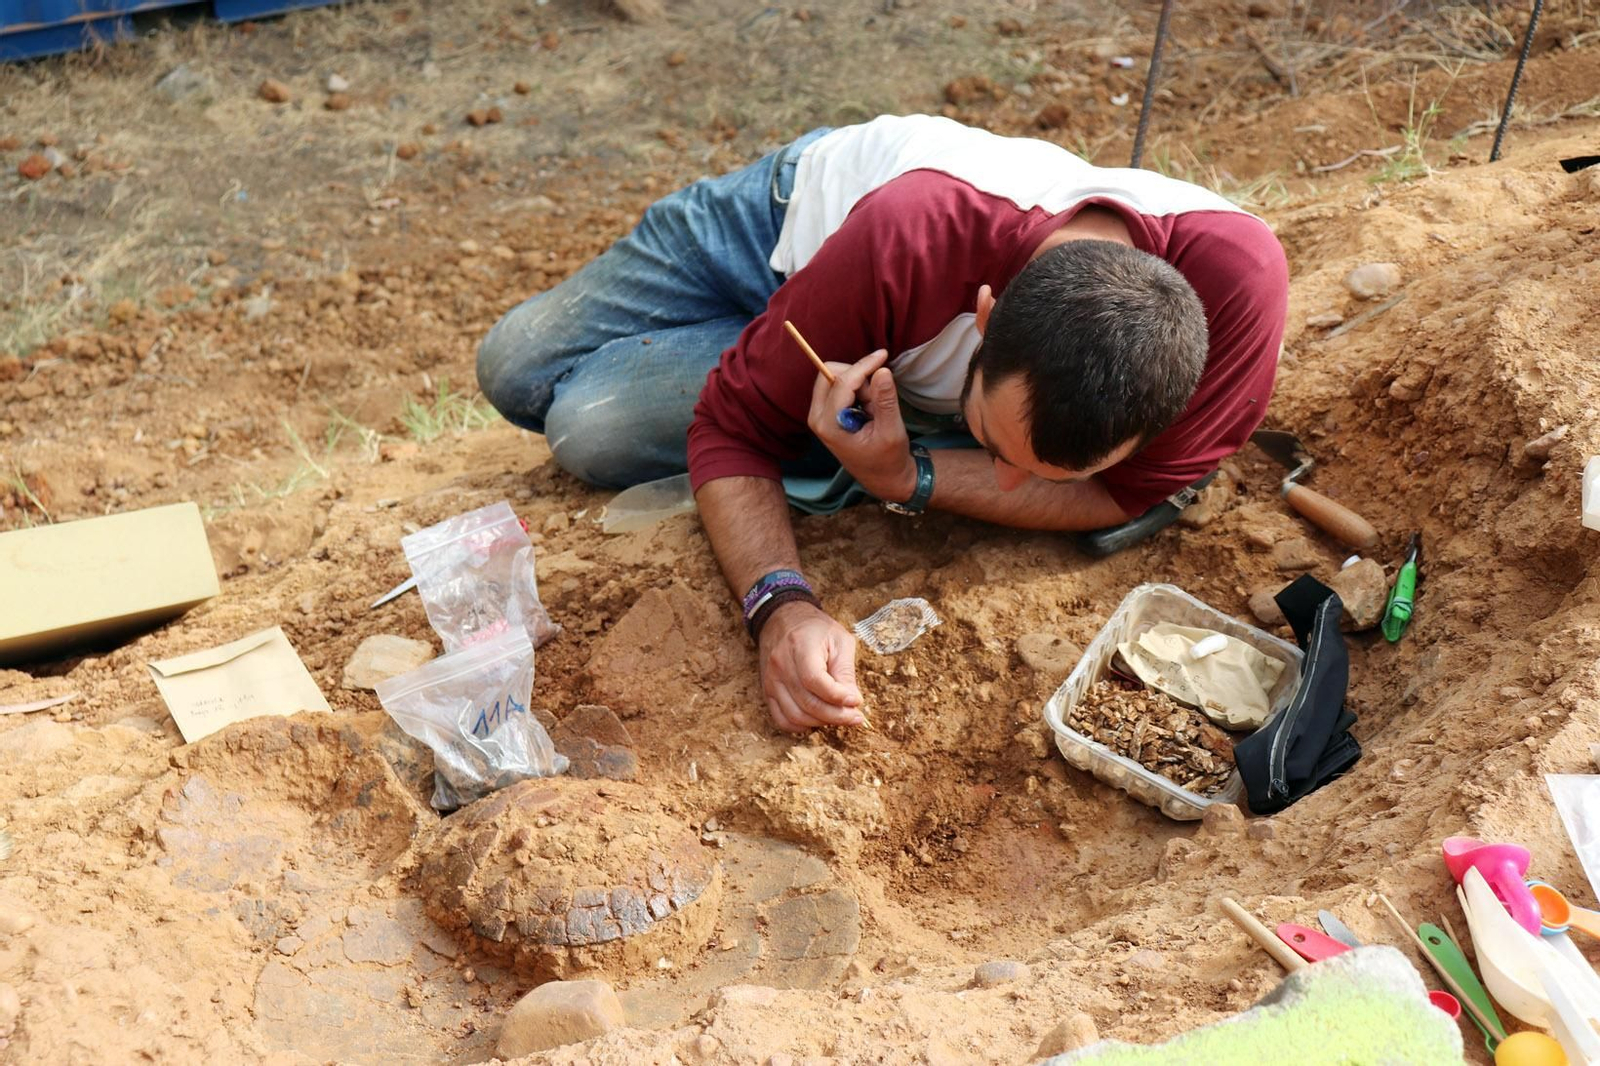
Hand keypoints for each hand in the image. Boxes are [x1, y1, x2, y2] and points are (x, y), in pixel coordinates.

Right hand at [757, 600, 864, 732]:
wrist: (783, 619)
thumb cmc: (816, 629)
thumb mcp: (839, 640)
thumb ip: (846, 671)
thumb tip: (852, 702)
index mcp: (800, 647)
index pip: (815, 680)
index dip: (837, 696)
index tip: (856, 702)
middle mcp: (781, 665)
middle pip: (807, 703)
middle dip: (835, 716)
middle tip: (855, 717)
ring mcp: (771, 680)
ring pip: (795, 715)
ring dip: (821, 722)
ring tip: (838, 717)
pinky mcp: (767, 691)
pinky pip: (781, 719)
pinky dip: (800, 726)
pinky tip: (816, 720)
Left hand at [806, 349, 916, 502]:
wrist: (883, 476)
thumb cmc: (888, 458)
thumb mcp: (891, 430)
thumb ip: (885, 400)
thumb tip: (882, 370)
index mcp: (829, 425)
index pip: (842, 382)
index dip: (864, 366)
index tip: (884, 356)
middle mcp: (817, 417)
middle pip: (831, 373)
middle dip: (859, 376)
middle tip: (877, 399)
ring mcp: (819, 414)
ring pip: (836, 377)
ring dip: (860, 385)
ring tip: (874, 411)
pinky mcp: (826, 411)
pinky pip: (839, 385)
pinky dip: (858, 390)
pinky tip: (868, 411)